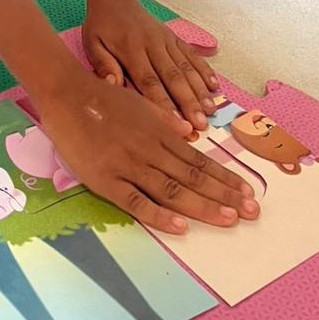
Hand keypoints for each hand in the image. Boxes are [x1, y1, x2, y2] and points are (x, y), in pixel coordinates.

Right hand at [37, 69, 259, 233]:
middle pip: (193, 177)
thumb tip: (192, 131)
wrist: (66, 93)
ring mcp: (128, 165)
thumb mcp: (140, 102)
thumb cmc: (102, 96)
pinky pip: (136, 201)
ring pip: (172, 190)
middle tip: (252, 212)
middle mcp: (150, 149)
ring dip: (203, 206)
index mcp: (159, 132)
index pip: (199, 160)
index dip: (225, 177)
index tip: (247, 191)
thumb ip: (165, 119)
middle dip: (225, 196)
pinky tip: (180, 227)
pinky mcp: (106, 179)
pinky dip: (159, 215)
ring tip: (230, 219)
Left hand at [83, 0, 219, 131]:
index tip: (175, 123)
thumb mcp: (92, 44)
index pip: (149, 81)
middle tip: (200, 123)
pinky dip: (204, 70)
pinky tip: (214, 85)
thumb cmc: (102, 25)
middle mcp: (152, 45)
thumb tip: (113, 84)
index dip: (163, 104)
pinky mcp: (173, 37)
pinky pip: (191, 54)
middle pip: (173, 77)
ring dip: (199, 89)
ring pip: (186, 67)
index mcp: (131, 50)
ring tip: (210, 110)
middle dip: (188, 101)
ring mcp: (166, 40)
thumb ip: (103, 64)